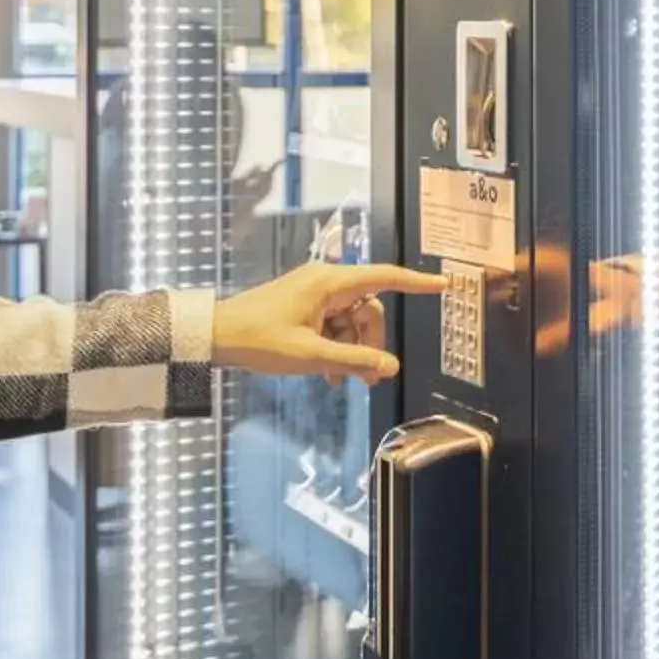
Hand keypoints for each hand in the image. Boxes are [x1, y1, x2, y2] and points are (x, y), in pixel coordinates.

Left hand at [211, 261, 443, 383]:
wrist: (216, 336)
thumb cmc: (258, 339)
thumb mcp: (311, 355)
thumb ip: (355, 361)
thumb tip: (389, 366)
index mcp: (330, 283)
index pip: (385, 277)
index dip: (416, 282)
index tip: (442, 284)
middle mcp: (326, 283)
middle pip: (369, 310)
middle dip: (372, 344)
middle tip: (370, 378)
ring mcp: (314, 295)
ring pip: (352, 323)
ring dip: (352, 351)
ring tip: (343, 381)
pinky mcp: (304, 308)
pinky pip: (334, 327)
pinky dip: (336, 349)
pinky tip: (329, 374)